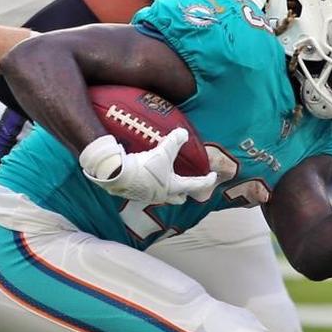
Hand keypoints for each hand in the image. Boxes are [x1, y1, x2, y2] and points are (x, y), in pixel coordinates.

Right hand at [79, 131, 217, 204]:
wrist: (118, 175)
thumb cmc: (145, 167)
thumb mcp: (163, 151)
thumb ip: (175, 141)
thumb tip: (183, 133)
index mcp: (173, 187)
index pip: (196, 185)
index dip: (207, 180)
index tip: (213, 176)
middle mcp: (162, 195)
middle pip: (178, 198)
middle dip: (184, 192)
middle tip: (186, 183)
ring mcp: (148, 197)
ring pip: (162, 196)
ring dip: (166, 189)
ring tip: (164, 178)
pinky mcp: (134, 194)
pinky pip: (147, 192)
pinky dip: (150, 186)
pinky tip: (146, 177)